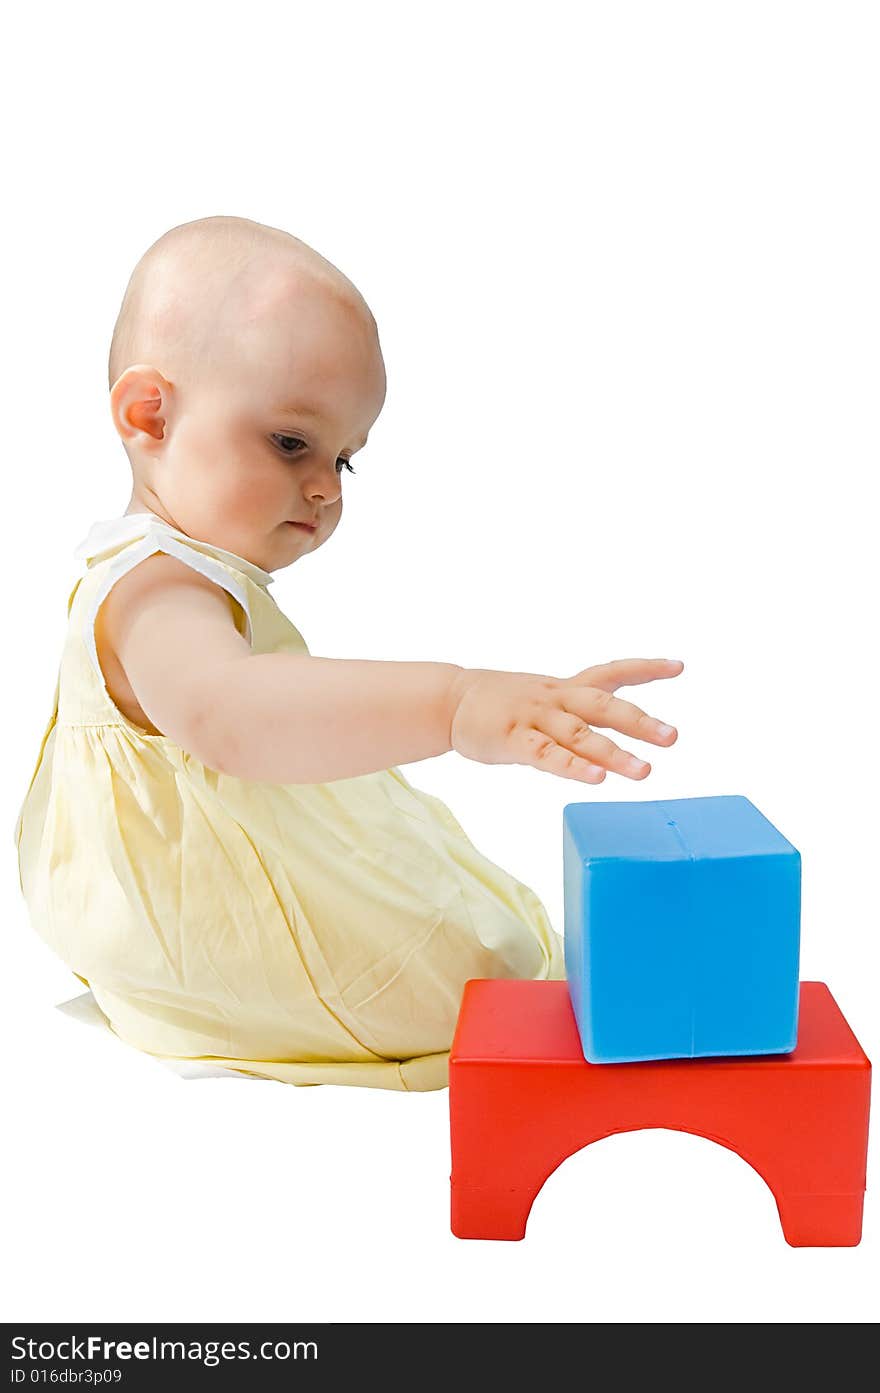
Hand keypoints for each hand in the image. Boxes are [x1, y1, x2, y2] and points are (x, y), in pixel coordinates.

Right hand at [447, 658, 683, 783]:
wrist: (449, 700)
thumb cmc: (502, 704)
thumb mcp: (545, 698)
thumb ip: (579, 711)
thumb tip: (620, 722)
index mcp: (564, 689)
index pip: (610, 672)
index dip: (645, 669)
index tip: (678, 666)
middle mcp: (555, 699)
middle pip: (602, 705)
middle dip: (640, 722)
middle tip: (673, 737)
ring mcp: (534, 718)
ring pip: (579, 734)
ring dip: (614, 753)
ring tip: (645, 771)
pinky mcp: (512, 740)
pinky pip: (546, 754)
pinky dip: (572, 767)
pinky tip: (596, 779)